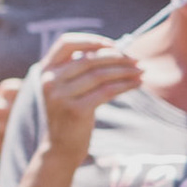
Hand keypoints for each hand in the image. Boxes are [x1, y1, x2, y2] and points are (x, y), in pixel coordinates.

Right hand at [35, 33, 139, 162]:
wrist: (60, 145)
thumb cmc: (70, 111)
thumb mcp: (67, 87)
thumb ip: (81, 69)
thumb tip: (118, 50)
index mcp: (45, 70)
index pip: (66, 43)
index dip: (91, 40)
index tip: (113, 45)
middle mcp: (49, 81)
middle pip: (89, 59)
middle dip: (117, 57)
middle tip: (136, 59)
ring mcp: (61, 96)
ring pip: (100, 75)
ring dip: (125, 71)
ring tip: (141, 71)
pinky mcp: (76, 110)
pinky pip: (107, 91)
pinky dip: (125, 85)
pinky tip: (137, 84)